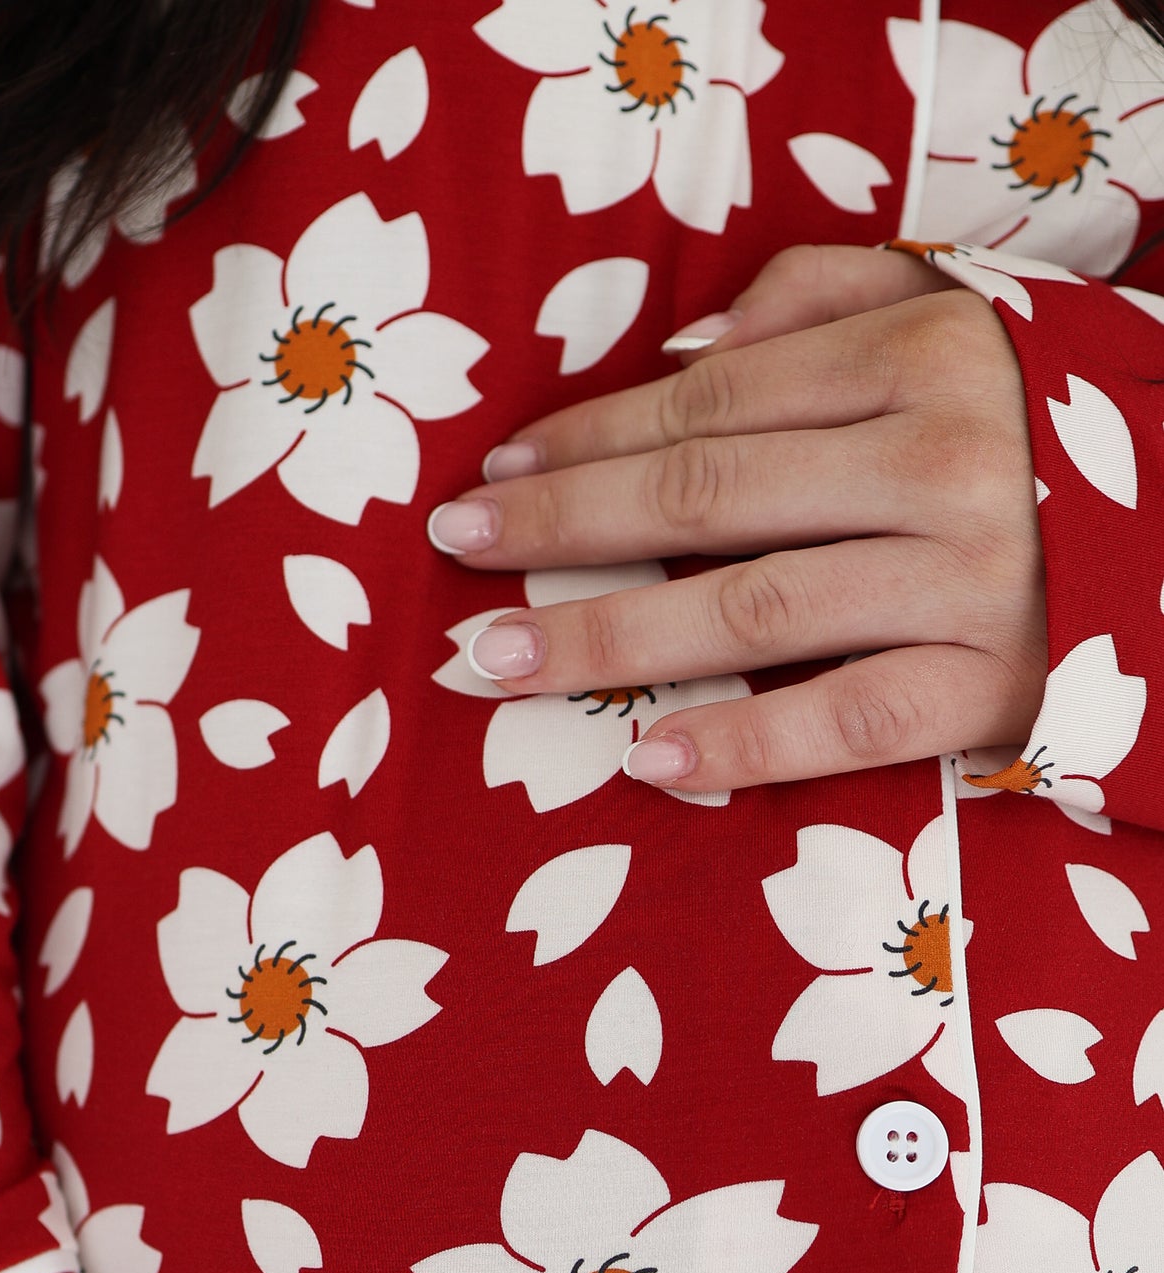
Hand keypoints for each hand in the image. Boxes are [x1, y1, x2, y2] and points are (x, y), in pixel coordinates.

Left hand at [425, 244, 1046, 793]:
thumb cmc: (1031, 426)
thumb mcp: (953, 318)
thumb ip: (825, 297)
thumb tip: (683, 344)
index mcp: (924, 357)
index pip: (711, 403)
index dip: (587, 439)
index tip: (493, 472)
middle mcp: (942, 460)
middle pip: (704, 500)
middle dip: (561, 528)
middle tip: (457, 552)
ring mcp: (967, 579)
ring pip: (748, 611)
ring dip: (606, 641)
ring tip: (495, 662)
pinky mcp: (990, 684)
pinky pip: (845, 720)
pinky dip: (741, 742)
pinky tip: (644, 757)